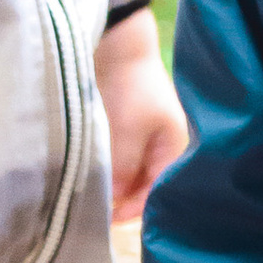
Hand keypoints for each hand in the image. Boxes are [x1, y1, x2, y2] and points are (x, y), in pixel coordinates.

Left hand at [94, 11, 188, 224]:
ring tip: (89, 187)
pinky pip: (119, 155)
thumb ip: (122, 171)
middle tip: (93, 205)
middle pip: (143, 186)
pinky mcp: (128, 126)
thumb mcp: (127, 134)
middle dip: (121, 197)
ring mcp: (146, 136)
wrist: (119, 43)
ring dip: (112, 180)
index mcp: (174, 150)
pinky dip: (107, 163)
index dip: (131, 210)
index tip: (104, 218)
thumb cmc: (131, 88)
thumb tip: (113, 201)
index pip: (156, 194)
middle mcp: (163, 147)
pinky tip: (91, 166)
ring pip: (128, 172)